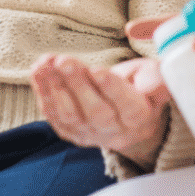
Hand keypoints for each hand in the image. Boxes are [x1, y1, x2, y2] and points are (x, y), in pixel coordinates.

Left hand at [30, 54, 169, 168]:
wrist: (129, 116)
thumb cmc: (142, 87)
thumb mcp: (155, 76)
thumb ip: (156, 79)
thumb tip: (150, 87)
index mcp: (139, 117)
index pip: (127, 106)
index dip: (112, 89)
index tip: (97, 70)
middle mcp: (115, 131)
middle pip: (95, 111)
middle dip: (77, 84)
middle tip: (63, 60)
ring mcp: (90, 134)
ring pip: (71, 115)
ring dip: (55, 87)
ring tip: (46, 63)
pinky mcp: (71, 133)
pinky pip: (55, 117)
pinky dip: (44, 93)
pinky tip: (38, 72)